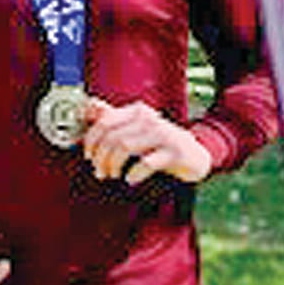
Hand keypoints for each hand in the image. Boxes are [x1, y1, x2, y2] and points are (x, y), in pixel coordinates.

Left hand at [80, 98, 212, 187]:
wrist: (195, 156)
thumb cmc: (161, 144)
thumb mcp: (137, 128)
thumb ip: (114, 117)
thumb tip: (90, 106)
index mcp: (138, 112)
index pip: (105, 121)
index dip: (91, 140)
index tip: (88, 156)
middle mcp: (150, 119)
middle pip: (112, 137)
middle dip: (100, 157)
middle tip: (99, 171)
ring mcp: (163, 135)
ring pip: (125, 147)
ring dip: (113, 165)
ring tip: (113, 175)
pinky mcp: (174, 153)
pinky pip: (146, 163)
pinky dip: (133, 174)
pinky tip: (130, 179)